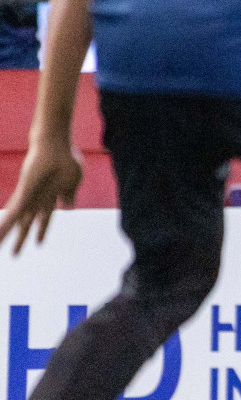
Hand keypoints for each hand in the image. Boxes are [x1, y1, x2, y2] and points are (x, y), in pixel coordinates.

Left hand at [0, 137, 82, 254]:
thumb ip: (69, 195)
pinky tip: (0, 234)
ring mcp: (29, 195)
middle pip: (27, 223)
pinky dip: (7, 223)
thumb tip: (68, 207)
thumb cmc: (65, 157)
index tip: (39, 243)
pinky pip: (14, 211)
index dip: (42, 231)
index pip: (43, 218)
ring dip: (7, 233)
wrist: (55, 143)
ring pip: (16, 219)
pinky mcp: (25, 192)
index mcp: (51, 197)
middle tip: (14, 256)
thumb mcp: (73, 180)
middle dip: (22, 239)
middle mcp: (37, 198)